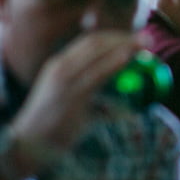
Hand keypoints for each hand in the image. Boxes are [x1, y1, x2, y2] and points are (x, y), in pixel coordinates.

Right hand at [6, 31, 141, 173]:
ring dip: (124, 45)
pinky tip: (127, 57)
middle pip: (95, 42)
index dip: (116, 36)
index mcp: (60, 64)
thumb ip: (93, 88)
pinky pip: (95, 75)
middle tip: (149, 38)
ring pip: (96, 53)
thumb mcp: (72, 97)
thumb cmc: (54, 123)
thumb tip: (124, 89)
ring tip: (145, 43)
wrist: (30, 143)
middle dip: (124, 37)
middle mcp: (60, 66)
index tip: (136, 38)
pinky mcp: (70, 94)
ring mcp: (64, 79)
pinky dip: (113, 63)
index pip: (90, 41)